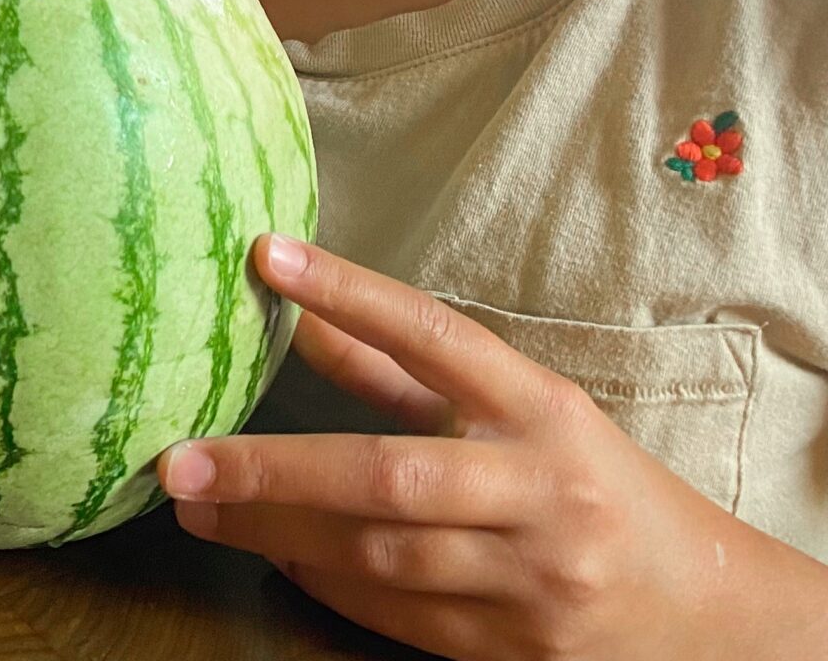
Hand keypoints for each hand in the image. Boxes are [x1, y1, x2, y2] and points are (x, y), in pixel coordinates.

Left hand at [159, 234, 827, 659]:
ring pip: (379, 557)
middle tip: (179, 462)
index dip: (352, 293)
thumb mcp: (514, 407)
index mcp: (542, 409)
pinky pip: (397, 615)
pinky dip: (326, 583)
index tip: (267, 255)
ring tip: (199, 508)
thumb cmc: (585, 482)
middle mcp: (539, 491)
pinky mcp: (515, 647)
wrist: (698, 607)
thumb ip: (402, 367)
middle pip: (388, 477)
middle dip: (272, 470)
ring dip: (276, 532)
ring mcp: (530, 578)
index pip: (437, 336)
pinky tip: (275, 554)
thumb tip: (297, 307)